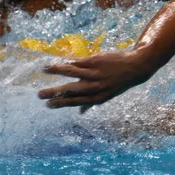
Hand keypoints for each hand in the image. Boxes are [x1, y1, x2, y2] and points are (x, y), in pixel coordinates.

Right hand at [37, 50, 151, 112]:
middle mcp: (95, 87)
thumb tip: (80, 113)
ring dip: (56, 70)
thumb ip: (92, 102)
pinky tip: (56, 61)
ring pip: (72, 72)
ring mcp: (94, 73)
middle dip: (54, 92)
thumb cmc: (118, 82)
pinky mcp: (95, 61)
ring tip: (44, 69)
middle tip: (39, 94)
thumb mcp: (107, 95)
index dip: (61, 103)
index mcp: (96, 98)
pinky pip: (78, 62)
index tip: (47, 105)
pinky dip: (66, 62)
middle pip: (70, 90)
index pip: (75, 102)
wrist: (135, 67)